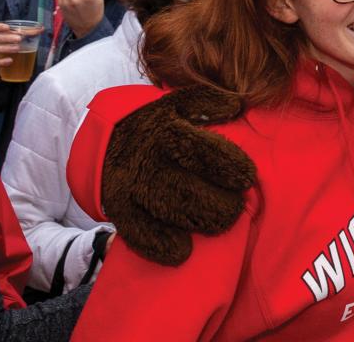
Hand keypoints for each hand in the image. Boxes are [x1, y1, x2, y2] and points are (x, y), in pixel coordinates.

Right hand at [0, 22, 33, 69]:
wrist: (2, 55)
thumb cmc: (10, 42)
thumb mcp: (18, 35)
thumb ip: (28, 32)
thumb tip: (42, 28)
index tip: (8, 27)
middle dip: (6, 38)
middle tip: (19, 39)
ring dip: (5, 48)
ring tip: (17, 49)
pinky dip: (1, 62)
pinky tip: (10, 61)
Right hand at [102, 86, 254, 264]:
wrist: (106, 139)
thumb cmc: (158, 123)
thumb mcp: (179, 103)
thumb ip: (208, 102)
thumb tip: (236, 105)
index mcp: (166, 130)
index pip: (201, 149)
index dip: (227, 165)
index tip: (247, 177)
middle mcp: (148, 160)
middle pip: (188, 188)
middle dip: (218, 203)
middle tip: (236, 208)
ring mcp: (131, 186)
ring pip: (167, 211)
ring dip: (198, 223)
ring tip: (220, 224)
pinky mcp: (119, 208)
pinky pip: (138, 232)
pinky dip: (159, 245)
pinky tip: (182, 252)